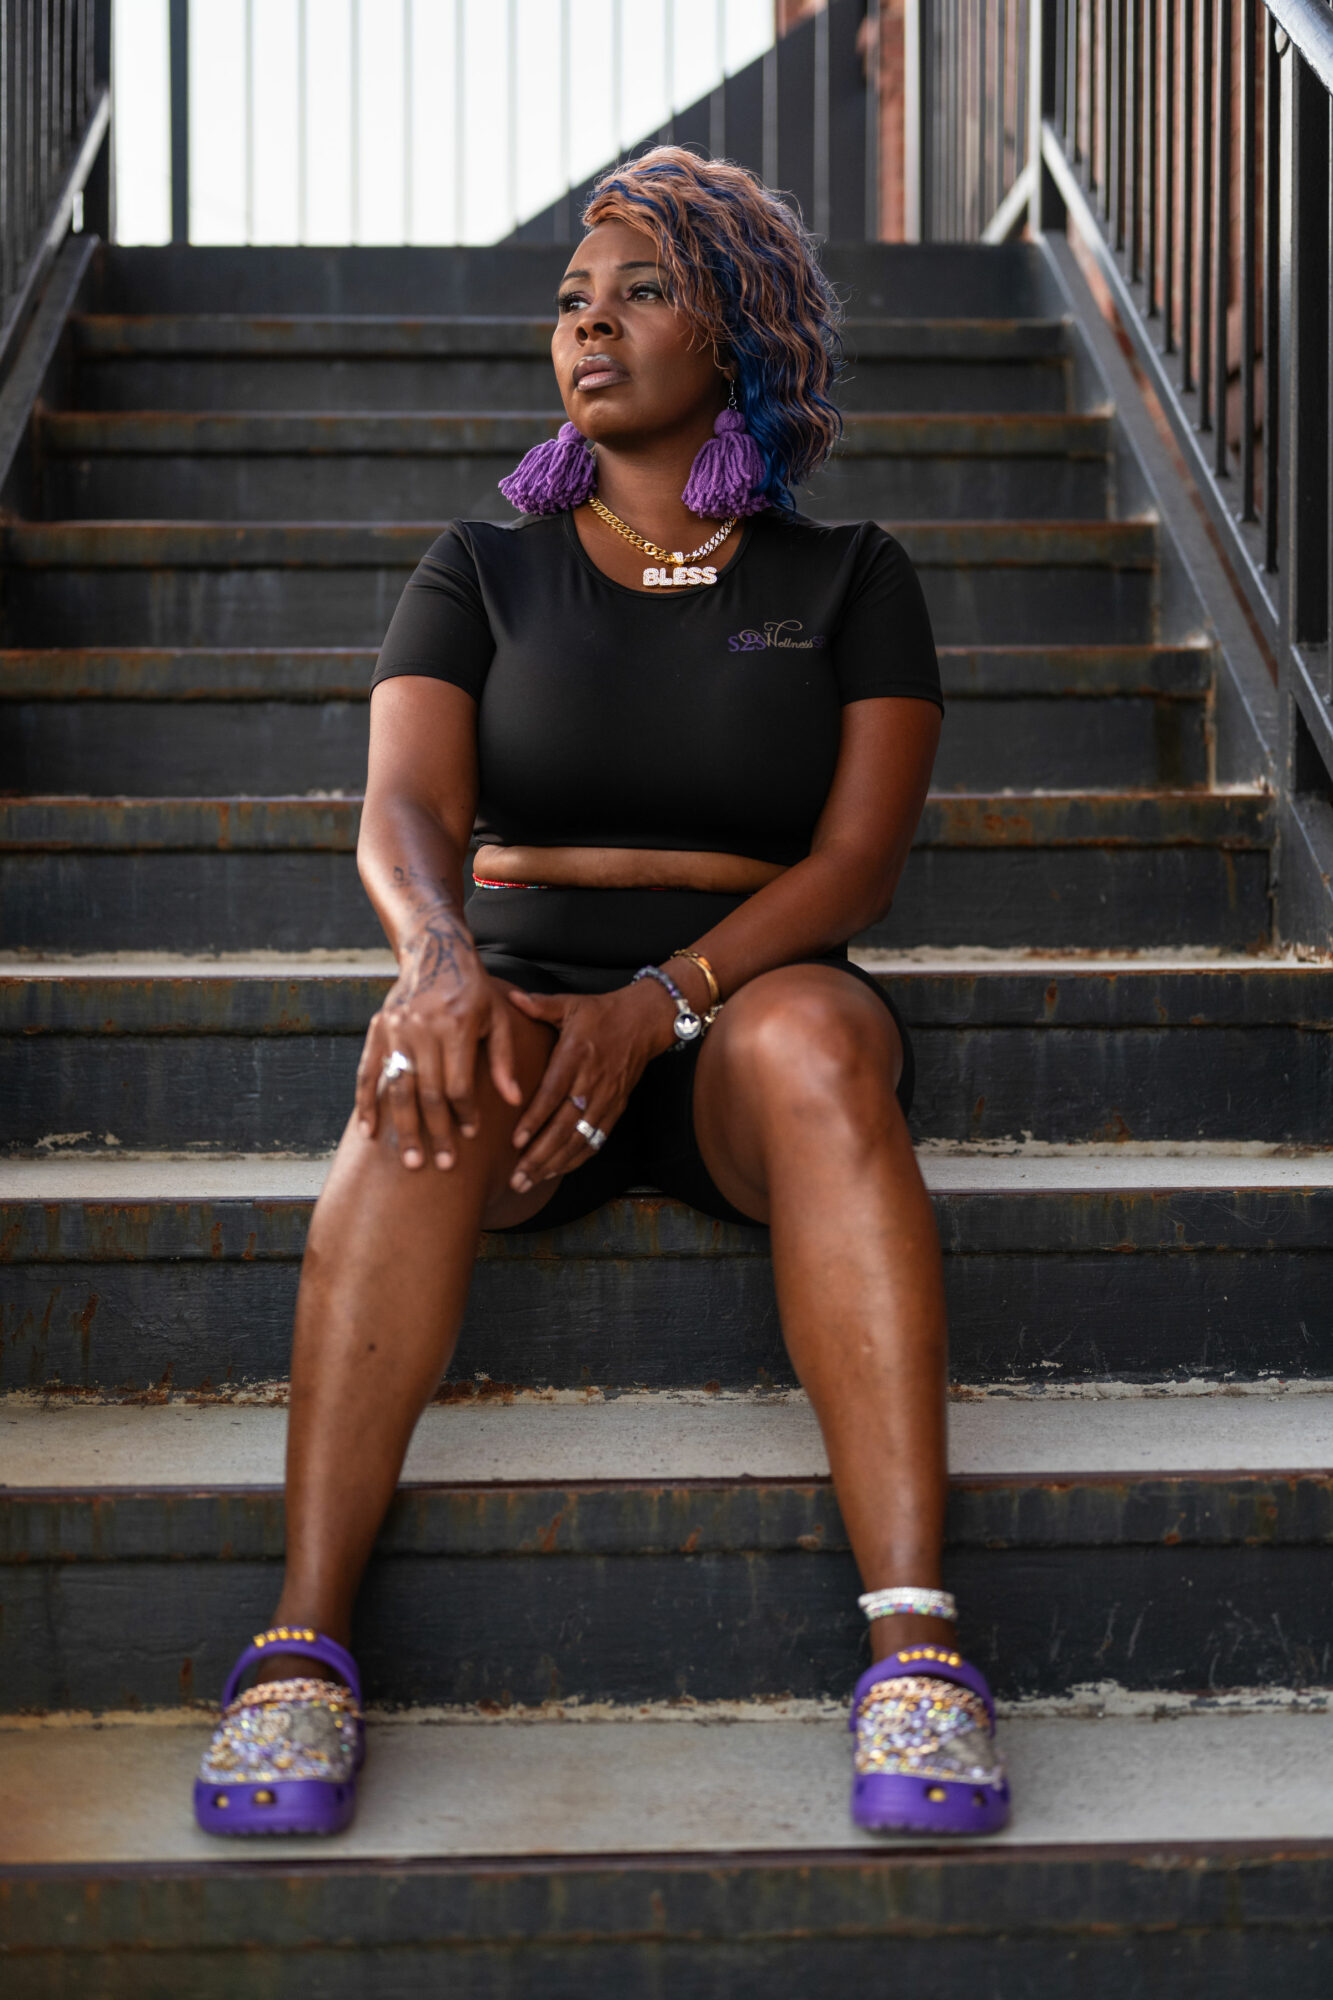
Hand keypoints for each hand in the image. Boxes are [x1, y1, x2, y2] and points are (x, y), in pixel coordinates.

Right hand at [355, 909, 522, 1168]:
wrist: (436, 953)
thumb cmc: (475, 990)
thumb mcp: (498, 1018)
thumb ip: (504, 1060)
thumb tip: (513, 1101)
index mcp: (455, 1026)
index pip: (458, 1084)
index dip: (465, 1114)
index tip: (471, 1135)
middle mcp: (422, 1029)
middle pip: (427, 1093)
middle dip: (435, 1133)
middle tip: (442, 1165)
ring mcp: (395, 1029)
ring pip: (397, 1089)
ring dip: (402, 1128)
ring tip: (409, 1161)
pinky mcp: (378, 1029)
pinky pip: (368, 1073)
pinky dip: (366, 1103)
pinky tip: (368, 1132)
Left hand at [504, 981, 672, 1191]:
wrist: (645, 1022)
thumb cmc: (602, 1012)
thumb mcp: (571, 1003)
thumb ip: (539, 1005)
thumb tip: (510, 997)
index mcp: (576, 1055)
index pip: (554, 1093)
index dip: (535, 1119)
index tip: (516, 1141)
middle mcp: (592, 1081)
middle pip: (565, 1126)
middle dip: (540, 1156)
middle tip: (516, 1178)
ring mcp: (606, 1098)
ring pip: (580, 1139)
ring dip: (554, 1164)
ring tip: (529, 1182)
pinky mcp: (616, 1108)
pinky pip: (596, 1139)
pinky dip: (576, 1159)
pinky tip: (556, 1172)